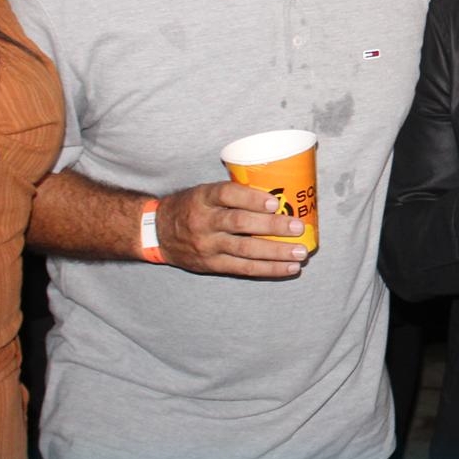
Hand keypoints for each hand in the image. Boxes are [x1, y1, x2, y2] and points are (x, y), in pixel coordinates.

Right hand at [155, 181, 308, 278]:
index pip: (227, 194)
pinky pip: (244, 269)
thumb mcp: (204, 192)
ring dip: (277, 252)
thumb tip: (279, 190)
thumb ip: (233, 193)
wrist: (157, 232)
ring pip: (245, 250)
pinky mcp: (212, 265)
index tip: (274, 202)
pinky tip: (289, 268)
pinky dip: (269, 269)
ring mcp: (207, 246)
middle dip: (272, 226)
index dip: (251, 198)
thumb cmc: (191, 206)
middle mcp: (203, 222)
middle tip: (297, 227)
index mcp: (203, 197)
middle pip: (240, 224)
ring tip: (300, 252)